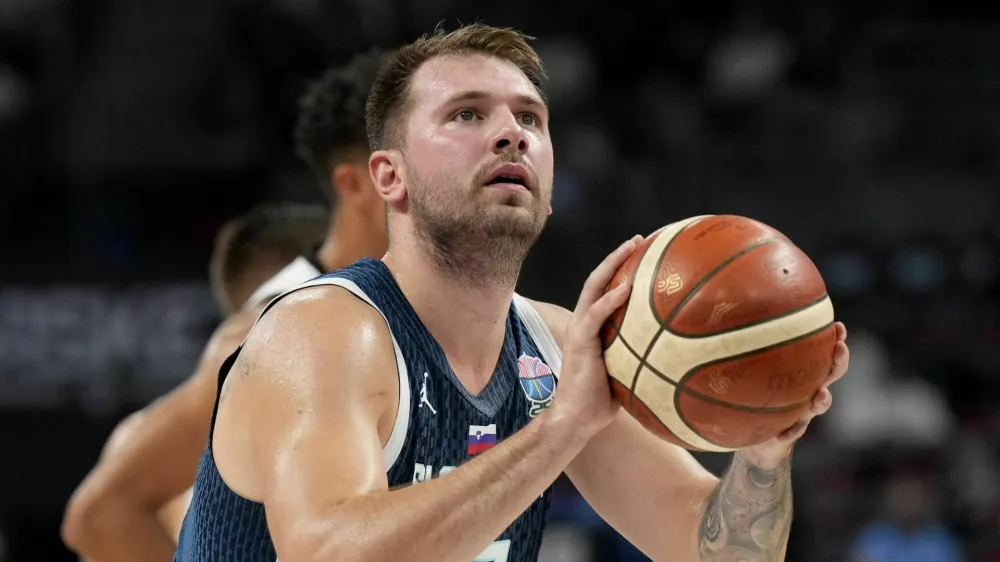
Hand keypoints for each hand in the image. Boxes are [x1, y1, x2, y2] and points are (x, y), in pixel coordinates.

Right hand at [549, 235, 642, 438]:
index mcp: (593, 328)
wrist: (576, 419)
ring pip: (593, 288)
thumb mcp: (625, 372)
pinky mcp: (580, 343)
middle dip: (617, 258)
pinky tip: (626, 287)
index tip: (642, 254)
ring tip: (631, 248)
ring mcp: (580, 331)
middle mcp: (584, 323)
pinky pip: (595, 316)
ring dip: (612, 266)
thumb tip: (675, 353)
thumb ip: (640, 355)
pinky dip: (610, 300)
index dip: (620, 270)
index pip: (605, 291)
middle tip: (638, 241)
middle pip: (598, 280)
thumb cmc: (601, 401)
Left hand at [742, 322, 849, 467]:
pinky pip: (793, 433)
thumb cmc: (751, 395)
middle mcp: (807, 390)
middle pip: (831, 374)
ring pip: (820, 404)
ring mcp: (802, 412)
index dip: (835, 340)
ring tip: (820, 394)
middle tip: (839, 348)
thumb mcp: (747, 369)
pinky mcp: (790, 432)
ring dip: (823, 399)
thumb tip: (726, 314)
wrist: (755, 437)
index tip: (837, 326)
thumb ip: (742, 346)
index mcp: (801, 372)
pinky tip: (782, 434)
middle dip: (839, 361)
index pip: (823, 352)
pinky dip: (789, 433)